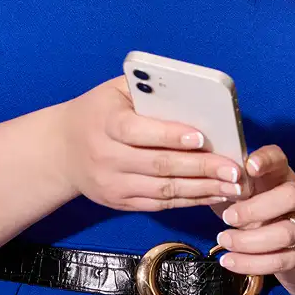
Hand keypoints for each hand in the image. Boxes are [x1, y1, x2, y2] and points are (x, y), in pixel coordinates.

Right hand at [57, 77, 244, 212]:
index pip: (139, 131)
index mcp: (106, 123)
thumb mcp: (114, 91)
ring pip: (163, 189)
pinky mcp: (120, 202)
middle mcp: (107, 156)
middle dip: (201, 168)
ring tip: (233, 186)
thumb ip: (148, 91)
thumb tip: (192, 93)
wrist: (60, 150)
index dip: (171, 135)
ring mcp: (113, 184)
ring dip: (202, 190)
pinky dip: (189, 201)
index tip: (201, 138)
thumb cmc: (98, 111)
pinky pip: (160, 204)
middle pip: (159, 164)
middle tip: (233, 169)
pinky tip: (213, 195)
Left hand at [214, 145, 294, 275]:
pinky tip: (228, 260)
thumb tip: (210, 174)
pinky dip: (249, 263)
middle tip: (228, 217)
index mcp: (278, 173)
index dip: (266, 160)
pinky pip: (278, 261)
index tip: (249, 166)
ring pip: (286, 233)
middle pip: (290, 197)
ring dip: (250, 241)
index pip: (278, 159)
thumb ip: (228, 179)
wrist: (275, 230)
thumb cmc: (249, 201)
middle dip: (256, 209)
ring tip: (223, 239)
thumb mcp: (238, 186)